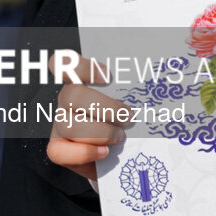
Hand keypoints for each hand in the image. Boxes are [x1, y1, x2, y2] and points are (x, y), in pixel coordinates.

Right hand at [45, 57, 129, 181]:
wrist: (118, 149)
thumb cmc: (125, 117)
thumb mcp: (132, 98)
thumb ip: (134, 89)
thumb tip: (158, 87)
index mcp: (81, 80)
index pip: (67, 63)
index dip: (82, 66)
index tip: (107, 75)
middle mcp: (67, 99)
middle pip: (72, 95)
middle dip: (106, 108)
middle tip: (129, 117)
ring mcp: (60, 123)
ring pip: (69, 125)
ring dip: (100, 132)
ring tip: (119, 137)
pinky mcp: (57, 147)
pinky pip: (59, 151)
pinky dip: (84, 153)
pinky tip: (104, 152)